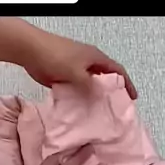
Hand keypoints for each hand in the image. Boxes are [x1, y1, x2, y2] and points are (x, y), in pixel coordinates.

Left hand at [0, 17, 136, 99]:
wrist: (31, 51)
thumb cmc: (55, 55)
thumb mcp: (76, 72)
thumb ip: (89, 85)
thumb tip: (99, 95)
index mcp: (96, 58)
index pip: (117, 71)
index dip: (127, 83)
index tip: (132, 97)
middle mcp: (88, 64)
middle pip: (104, 79)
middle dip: (111, 93)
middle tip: (115, 109)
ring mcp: (76, 70)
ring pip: (90, 86)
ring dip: (94, 98)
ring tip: (99, 114)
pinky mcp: (64, 77)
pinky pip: (76, 90)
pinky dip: (79, 99)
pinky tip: (79, 111)